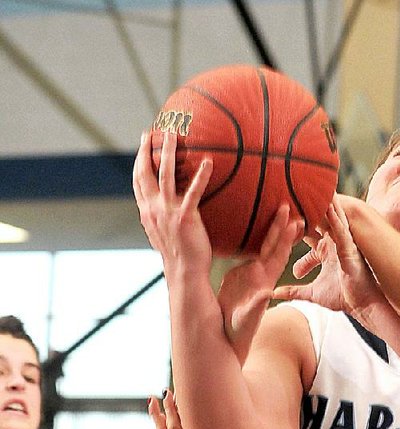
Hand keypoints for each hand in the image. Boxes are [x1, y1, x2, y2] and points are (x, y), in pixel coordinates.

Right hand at [132, 128, 213, 277]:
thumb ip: (163, 219)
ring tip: (175, 134)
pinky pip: (194, 192)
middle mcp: (154, 209)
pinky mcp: (185, 217)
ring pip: (165, 174)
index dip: (139, 161)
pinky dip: (200, 176)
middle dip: (146, 150)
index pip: (138, 182)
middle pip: (145, 172)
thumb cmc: (179, 256)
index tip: (143, 144)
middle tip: (151, 131)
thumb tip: (169, 211)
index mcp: (147, 213)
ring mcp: (168, 212)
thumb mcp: (164, 235)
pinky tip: (208, 162)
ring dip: (168, 152)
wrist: (184, 273)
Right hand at [217, 205, 303, 361]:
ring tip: (282, 208)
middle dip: (284, 226)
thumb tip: (267, 294)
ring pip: (266, 247)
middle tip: (291, 204)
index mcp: (265, 281)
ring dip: (274, 229)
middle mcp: (262, 275)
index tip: (295, 219)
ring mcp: (253, 274)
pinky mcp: (242, 274)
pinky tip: (258, 224)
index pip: (279, 254)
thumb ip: (256, 306)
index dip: (287, 237)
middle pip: (275, 246)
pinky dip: (257, 238)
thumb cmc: (238, 330)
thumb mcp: (247, 318)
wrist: (229, 336)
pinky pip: (252, 252)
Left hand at [273, 194, 384, 325]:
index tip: (283, 208)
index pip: (308, 231)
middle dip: (309, 206)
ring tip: (317, 186)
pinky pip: (343, 231)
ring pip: (333, 220)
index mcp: (326, 251)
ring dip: (325, 204)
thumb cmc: (343, 297)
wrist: (362, 305)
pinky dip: (336, 219)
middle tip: (296, 187)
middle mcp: (335, 244)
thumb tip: (273, 293)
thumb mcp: (312, 293)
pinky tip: (330, 206)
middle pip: (320, 220)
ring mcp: (344, 245)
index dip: (296, 220)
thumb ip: (294, 291)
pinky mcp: (350, 250)